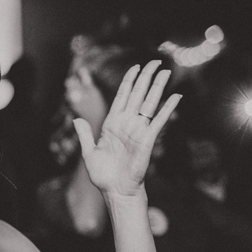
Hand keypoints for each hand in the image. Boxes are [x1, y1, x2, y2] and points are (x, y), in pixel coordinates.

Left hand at [73, 60, 180, 197]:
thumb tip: (76, 119)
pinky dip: (167, 109)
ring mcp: (138, 130)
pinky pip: (158, 121)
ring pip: (149, 103)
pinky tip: (176, 97)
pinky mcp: (147, 140)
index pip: (122, 97)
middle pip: (137, 95)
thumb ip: (85, 135)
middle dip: (146, 78)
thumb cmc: (103, 175)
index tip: (135, 67)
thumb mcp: (89, 152)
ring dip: (157, 87)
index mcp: (112, 124)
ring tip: (166, 72)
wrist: (114, 190)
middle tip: (155, 62)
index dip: (128, 82)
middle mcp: (126, 124)